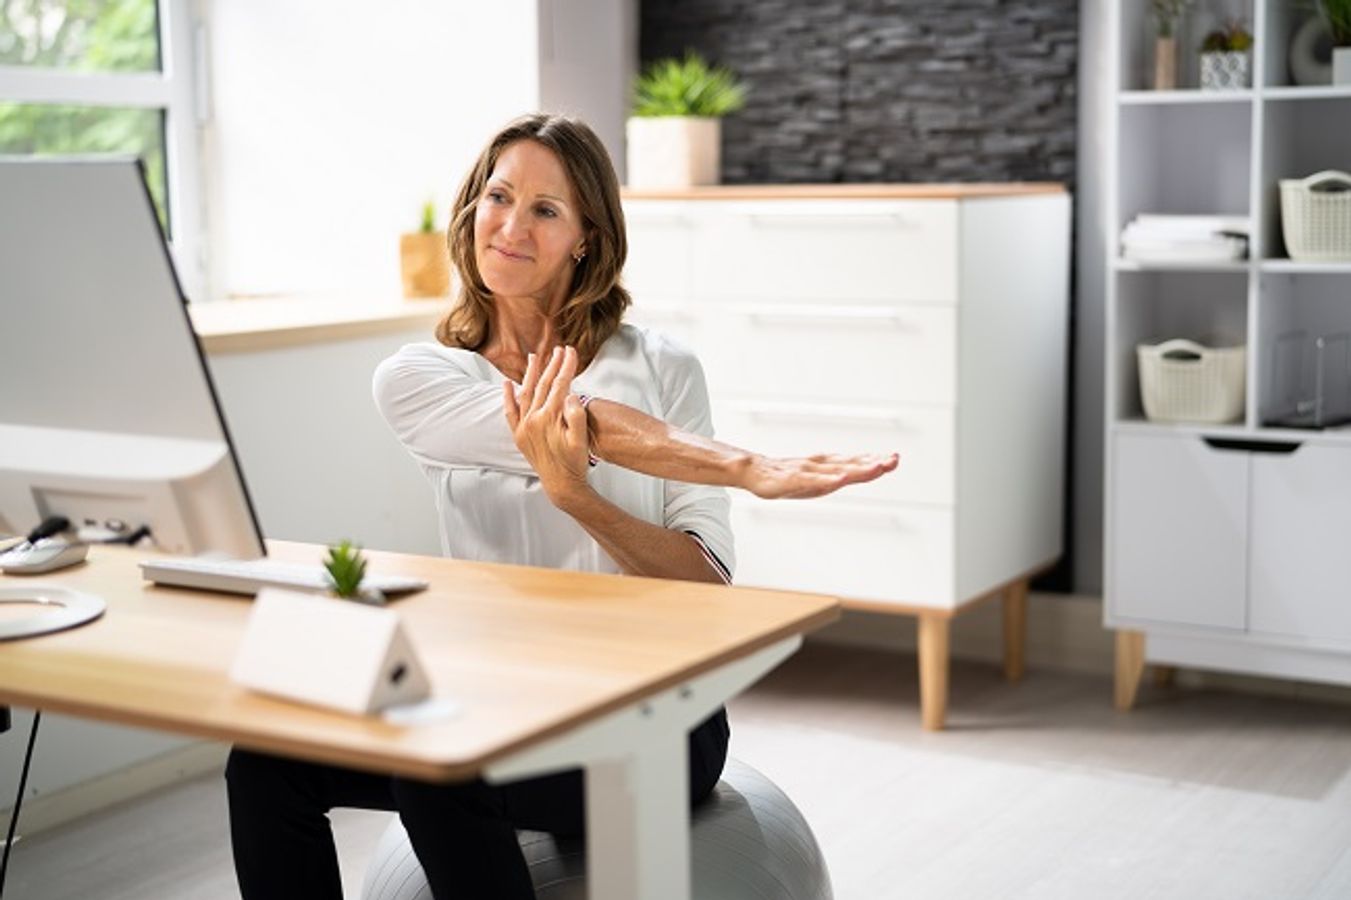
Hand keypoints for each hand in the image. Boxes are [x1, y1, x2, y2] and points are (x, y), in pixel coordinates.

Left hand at [503, 346, 592, 506]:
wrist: (561, 485)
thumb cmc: (574, 462)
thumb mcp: (581, 439)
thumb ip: (575, 415)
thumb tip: (571, 394)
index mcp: (549, 418)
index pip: (560, 385)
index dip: (566, 367)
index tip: (571, 351)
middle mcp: (532, 419)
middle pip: (543, 385)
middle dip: (553, 365)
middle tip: (560, 349)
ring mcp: (524, 427)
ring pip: (526, 393)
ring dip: (531, 374)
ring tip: (535, 356)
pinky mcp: (519, 435)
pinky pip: (510, 412)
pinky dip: (508, 397)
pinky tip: (507, 383)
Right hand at [740, 452, 899, 498]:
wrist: (750, 471)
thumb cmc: (779, 477)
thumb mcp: (808, 479)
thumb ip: (826, 478)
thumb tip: (846, 475)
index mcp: (823, 467)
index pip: (853, 463)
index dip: (873, 460)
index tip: (893, 458)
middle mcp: (819, 466)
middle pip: (850, 465)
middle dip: (873, 463)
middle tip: (894, 460)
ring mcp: (806, 472)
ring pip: (837, 470)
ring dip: (858, 469)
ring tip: (878, 467)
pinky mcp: (792, 479)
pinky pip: (813, 479)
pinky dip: (828, 478)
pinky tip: (841, 479)